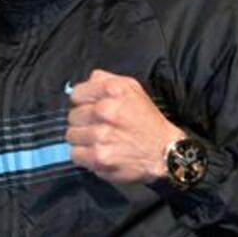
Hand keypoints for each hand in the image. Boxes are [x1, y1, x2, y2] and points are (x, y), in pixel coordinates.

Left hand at [66, 69, 183, 182]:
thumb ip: (104, 79)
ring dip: (82, 139)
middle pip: (72, 116)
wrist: (166, 152)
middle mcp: (106, 110)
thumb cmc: (147, 120)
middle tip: (98, 126)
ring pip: (71, 135)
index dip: (82, 102)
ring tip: (99, 140)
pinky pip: (75, 154)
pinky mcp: (100, 157)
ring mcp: (101, 135)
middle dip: (83, 122)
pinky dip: (84, 156)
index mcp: (113, 90)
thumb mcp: (131, 88)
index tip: (90, 108)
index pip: (76, 94)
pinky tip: (98, 152)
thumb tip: (86, 81)